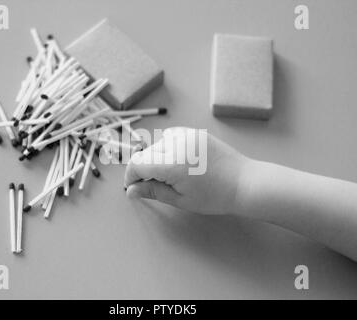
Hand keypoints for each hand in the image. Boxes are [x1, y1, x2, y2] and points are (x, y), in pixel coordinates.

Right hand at [124, 127, 249, 214]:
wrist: (244, 182)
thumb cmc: (214, 197)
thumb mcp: (181, 199)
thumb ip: (153, 192)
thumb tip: (130, 191)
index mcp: (172, 164)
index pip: (137, 164)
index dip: (130, 177)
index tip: (133, 187)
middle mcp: (177, 144)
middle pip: (145, 154)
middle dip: (142, 169)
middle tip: (152, 185)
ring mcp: (187, 135)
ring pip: (157, 143)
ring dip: (155, 157)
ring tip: (168, 173)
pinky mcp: (195, 132)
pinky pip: (171, 135)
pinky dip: (167, 146)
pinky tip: (177, 159)